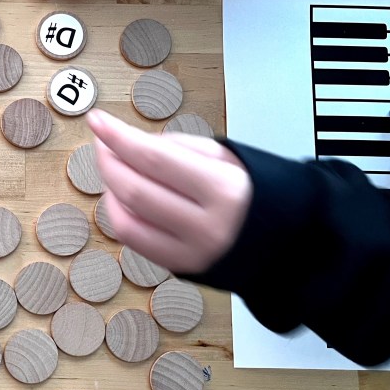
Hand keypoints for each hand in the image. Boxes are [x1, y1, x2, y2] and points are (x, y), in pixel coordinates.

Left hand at [87, 110, 252, 273]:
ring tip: (114, 167)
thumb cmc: (262, 193)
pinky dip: (120, 215)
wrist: (291, 244)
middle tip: (102, 141)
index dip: (118, 137)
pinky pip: (135, 241)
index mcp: (225, 190)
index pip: (154, 158)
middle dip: (109, 161)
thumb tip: (134, 143)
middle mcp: (207, 226)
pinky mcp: (182, 268)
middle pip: (134, 190)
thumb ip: (179, 148)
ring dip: (110, 189)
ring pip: (126, 220)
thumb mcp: (229, 158)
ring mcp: (192, 253)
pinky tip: (121, 196)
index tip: (98, 120)